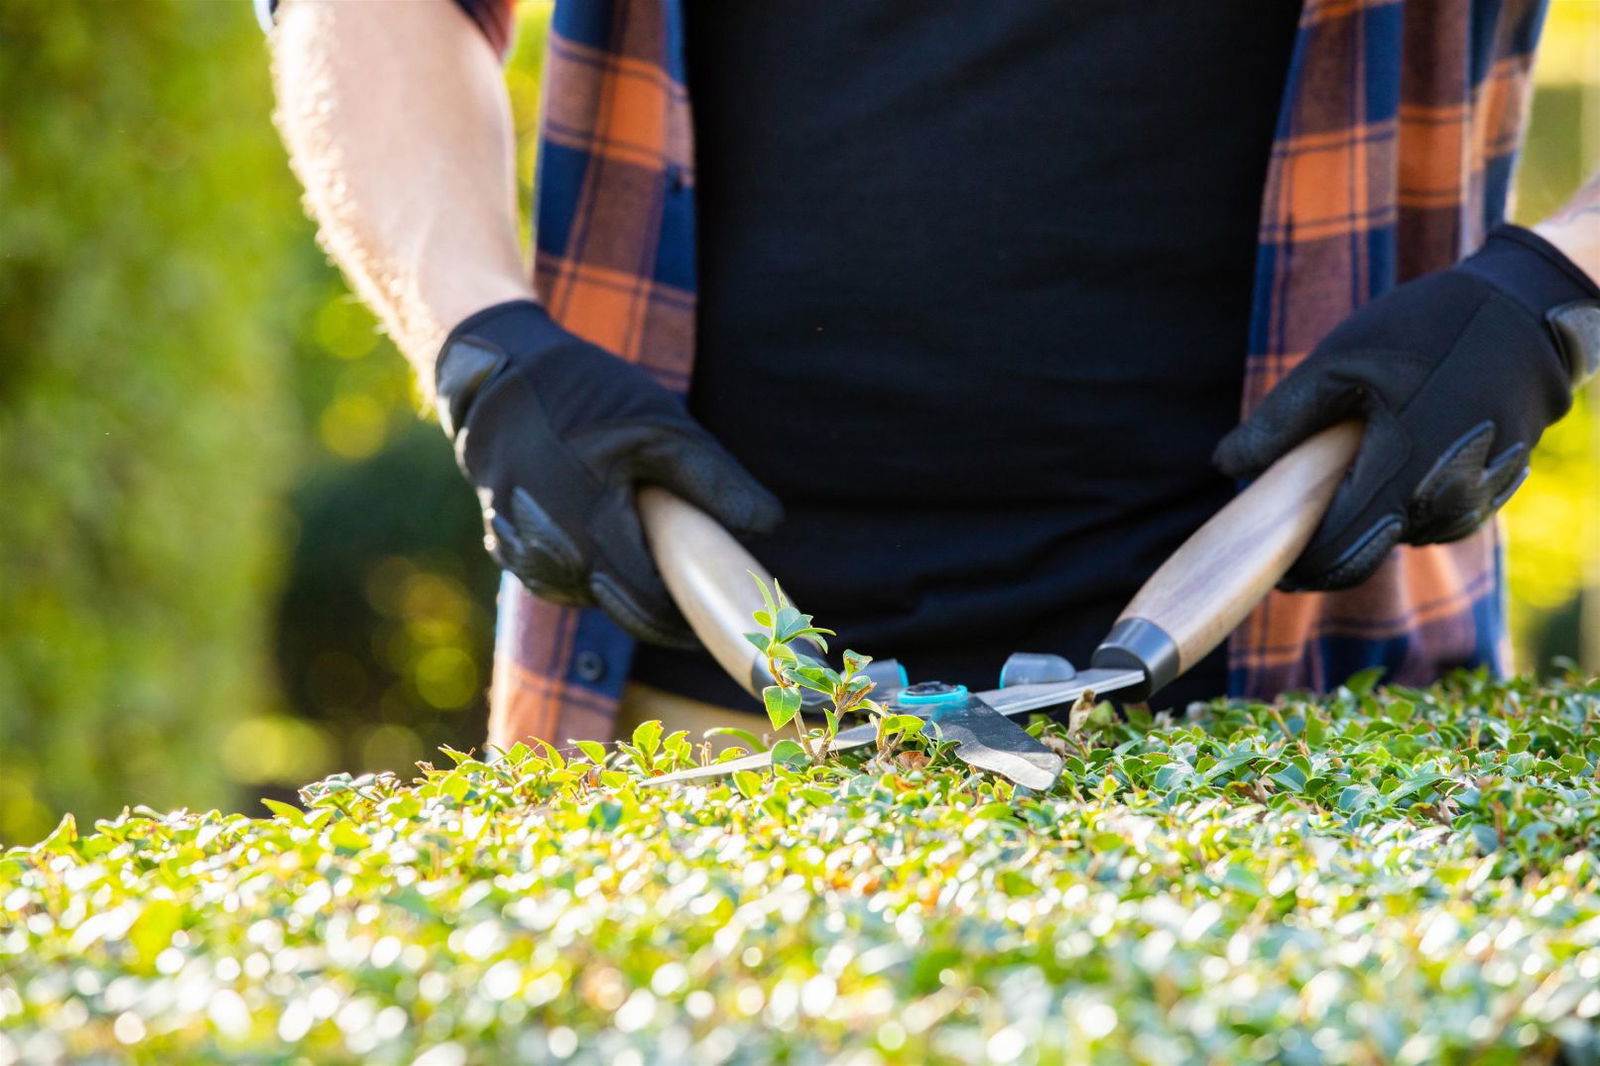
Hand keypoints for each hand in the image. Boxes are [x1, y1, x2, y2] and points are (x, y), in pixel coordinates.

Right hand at [435, 300, 781, 644]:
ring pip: (592, 595)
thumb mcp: (661, 427)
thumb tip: (767, 528)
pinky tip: (605, 524)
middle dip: (666, 602)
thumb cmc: (583, 395)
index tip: (726, 612)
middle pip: (624, 610)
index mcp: (589, 536)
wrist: (496, 371)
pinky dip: (591, 562)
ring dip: (626, 579)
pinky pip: (562, 575)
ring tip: (648, 530)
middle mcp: (548, 560)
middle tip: (703, 578)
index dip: (693, 618)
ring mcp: (520, 558)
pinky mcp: (504, 548)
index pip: (652, 610)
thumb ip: (716, 482)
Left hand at [1214, 224, 1599, 590]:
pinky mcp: (1491, 495)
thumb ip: (1279, 420)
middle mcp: (1443, 501)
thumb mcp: (1338, 363)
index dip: (1294, 562)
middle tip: (1291, 520)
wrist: (1529, 313)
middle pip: (1365, 554)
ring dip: (1366, 517)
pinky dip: (1403, 501)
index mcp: (1401, 472)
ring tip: (1353, 460)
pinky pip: (1432, 518)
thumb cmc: (1429, 329)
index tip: (1266, 557)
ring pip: (1398, 536)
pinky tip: (1398, 455)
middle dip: (1324, 546)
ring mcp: (1473, 504)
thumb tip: (1227, 466)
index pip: (1334, 552)